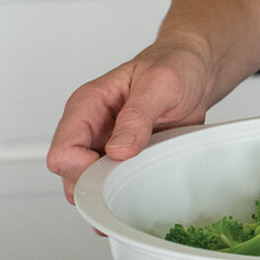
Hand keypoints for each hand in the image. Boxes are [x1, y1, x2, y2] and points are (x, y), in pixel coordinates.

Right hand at [46, 36, 213, 203]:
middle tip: (128, 186)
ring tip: (137, 188)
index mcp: (88, 105)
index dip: (82, 170)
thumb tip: (117, 150)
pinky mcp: (126, 156)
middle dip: (94, 186)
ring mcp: (107, 144)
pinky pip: (115, 181)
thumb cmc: (174, 67)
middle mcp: (92, 127)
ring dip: (110, 192)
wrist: (196, 72)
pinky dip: (126, 190)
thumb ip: (137, 116)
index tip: (113, 172)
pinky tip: (142, 189)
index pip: (64, 151)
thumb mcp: (159, 84)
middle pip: (71, 173)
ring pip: (89, 182)